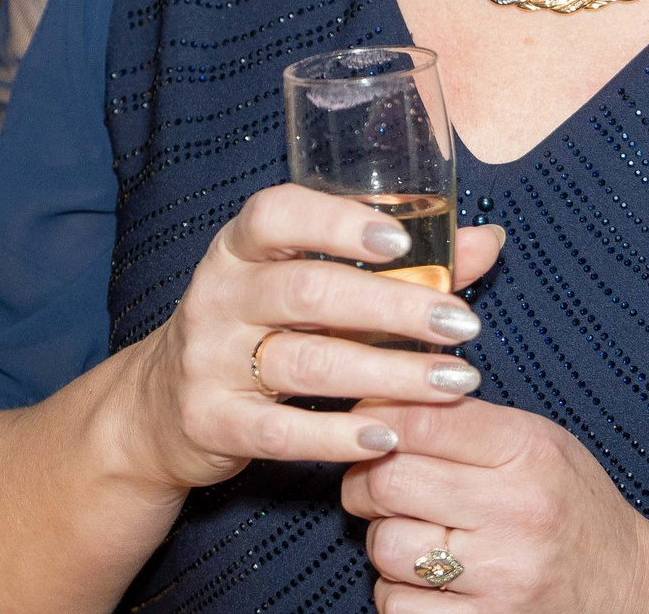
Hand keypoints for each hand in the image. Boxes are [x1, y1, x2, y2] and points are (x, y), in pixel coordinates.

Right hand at [112, 183, 507, 493]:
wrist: (161, 408)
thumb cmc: (259, 328)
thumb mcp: (308, 283)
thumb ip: (397, 264)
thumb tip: (487, 240)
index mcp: (240, 247)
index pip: (277, 213)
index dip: (338, 221)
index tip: (401, 241)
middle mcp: (218, 295)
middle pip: (309, 291)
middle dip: (394, 307)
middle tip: (461, 324)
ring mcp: (209, 361)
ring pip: (307, 363)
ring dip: (389, 373)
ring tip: (452, 382)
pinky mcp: (211, 423)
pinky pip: (282, 431)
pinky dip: (340, 434)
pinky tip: (390, 434)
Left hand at [341, 398, 648, 613]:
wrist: (627, 586)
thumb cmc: (571, 505)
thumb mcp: (538, 443)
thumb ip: (467, 421)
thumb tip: (377, 404)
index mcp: (528, 451)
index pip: (420, 421)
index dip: (377, 421)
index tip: (373, 430)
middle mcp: (516, 511)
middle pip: (389, 482)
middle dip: (367, 483)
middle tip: (379, 485)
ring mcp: (502, 576)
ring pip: (385, 547)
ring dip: (386, 541)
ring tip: (419, 535)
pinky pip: (397, 605)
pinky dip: (399, 593)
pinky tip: (431, 581)